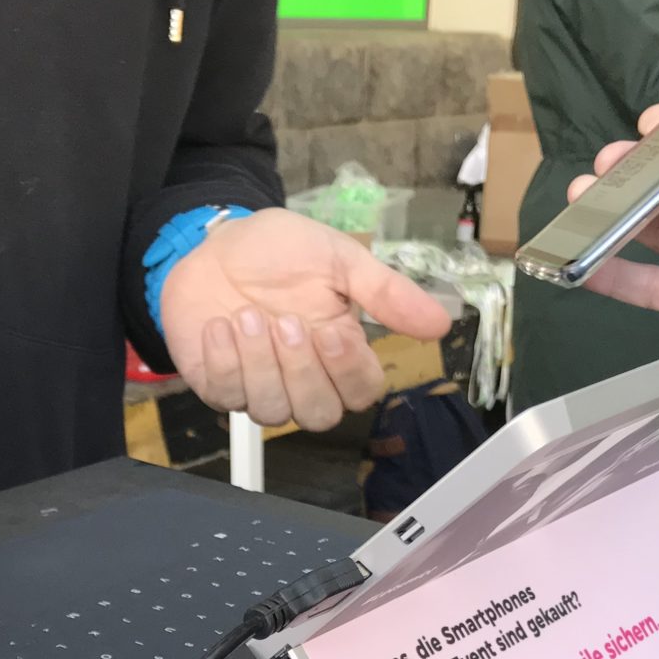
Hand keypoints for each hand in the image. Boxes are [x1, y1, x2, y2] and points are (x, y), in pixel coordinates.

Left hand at [161, 208, 452, 431]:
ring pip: (272, 412)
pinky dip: (224, 360)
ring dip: (259, 363)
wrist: (215, 243)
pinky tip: (219, 325)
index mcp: (339, 352)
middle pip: (319, 415)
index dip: (349, 371)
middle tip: (286, 321)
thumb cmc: (280, 253)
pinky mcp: (218, 386)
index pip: (362, 392)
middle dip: (302, 371)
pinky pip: (226, 397)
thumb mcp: (339, 259)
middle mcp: (302, 380)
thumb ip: (386, 293)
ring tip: (247, 315)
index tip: (331, 329)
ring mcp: (259, 388)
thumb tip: (442, 324)